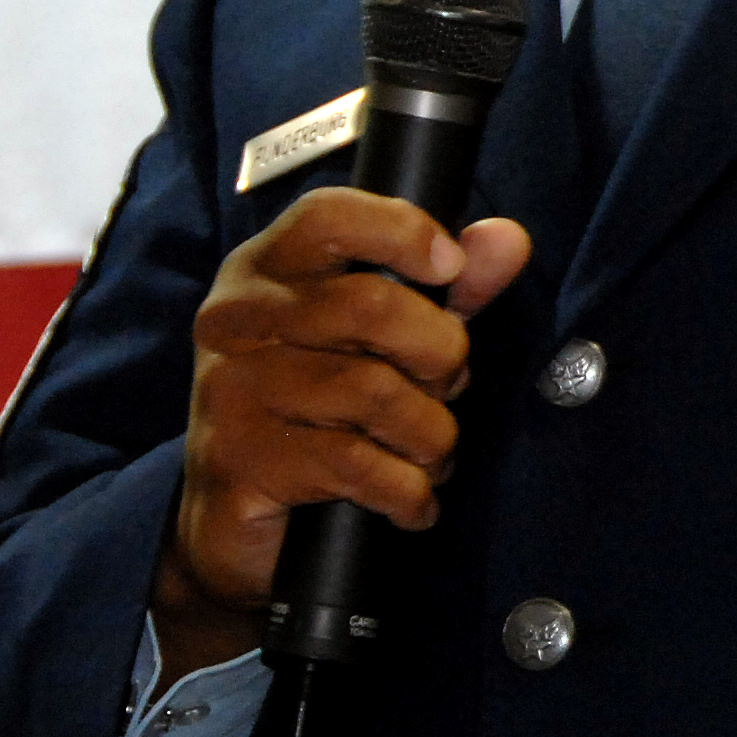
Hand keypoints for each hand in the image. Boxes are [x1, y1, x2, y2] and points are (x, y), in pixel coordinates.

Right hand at [151, 189, 532, 677]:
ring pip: (376, 393)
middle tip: (449, 384)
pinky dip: (408, 490)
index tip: (450, 267)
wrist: (229, 519)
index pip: (328, 216)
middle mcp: (236, 320)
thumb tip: (508, 240)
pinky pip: (358, 466)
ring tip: (433, 452)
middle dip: (442, 353)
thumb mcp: (382, 337)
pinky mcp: (239, 461)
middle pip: (373, 307)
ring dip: (432, 434)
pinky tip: (413, 500)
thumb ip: (447, 287)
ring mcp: (230, 390)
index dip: (402, 231)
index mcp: (265, 269)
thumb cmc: (315, 408)